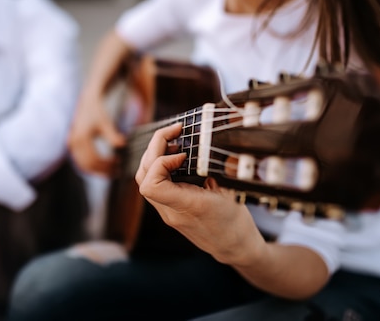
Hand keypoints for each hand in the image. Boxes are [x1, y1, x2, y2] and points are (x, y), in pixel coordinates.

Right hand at [68, 93, 124, 174]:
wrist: (86, 102)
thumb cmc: (97, 112)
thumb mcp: (105, 122)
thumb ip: (112, 135)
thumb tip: (122, 146)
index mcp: (81, 138)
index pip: (94, 160)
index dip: (107, 165)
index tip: (120, 165)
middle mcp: (73, 143)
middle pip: (88, 165)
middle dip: (103, 171)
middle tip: (117, 171)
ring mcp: (71, 145)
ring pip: (83, 166)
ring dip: (97, 171)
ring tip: (112, 171)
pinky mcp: (73, 146)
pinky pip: (81, 162)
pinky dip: (92, 166)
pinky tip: (104, 166)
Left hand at [135, 123, 263, 264]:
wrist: (233, 248)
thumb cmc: (236, 222)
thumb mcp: (232, 193)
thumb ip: (219, 168)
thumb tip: (213, 141)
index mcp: (187, 207)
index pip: (151, 185)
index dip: (161, 162)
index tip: (183, 154)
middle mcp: (170, 211)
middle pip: (144, 176)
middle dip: (156, 147)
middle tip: (176, 131)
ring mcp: (166, 212)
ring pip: (144, 179)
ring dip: (154, 155)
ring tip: (175, 141)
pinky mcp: (167, 209)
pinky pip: (153, 184)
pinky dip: (158, 166)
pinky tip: (176, 157)